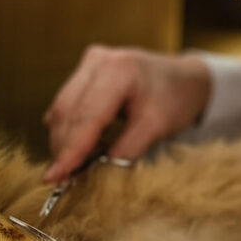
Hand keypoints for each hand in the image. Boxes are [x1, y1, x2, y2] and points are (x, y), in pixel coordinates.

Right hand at [43, 46, 211, 182]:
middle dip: (63, 148)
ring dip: (62, 140)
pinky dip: (68, 128)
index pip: (87, 115)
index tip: (55, 177)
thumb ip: (126, 150)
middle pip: (68, 110)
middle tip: (62, 180)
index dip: (71, 149)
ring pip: (62, 107)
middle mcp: (99, 60)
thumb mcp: (157, 128)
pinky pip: (66, 103)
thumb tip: (94, 172)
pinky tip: (75, 149)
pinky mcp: (85, 71)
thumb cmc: (176, 100)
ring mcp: (90, 62)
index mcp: (121, 70)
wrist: (185, 79)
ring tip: (69, 169)